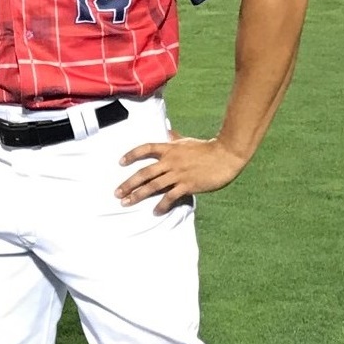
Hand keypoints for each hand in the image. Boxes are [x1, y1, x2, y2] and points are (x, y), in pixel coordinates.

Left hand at [116, 133, 246, 214]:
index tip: (120, 162)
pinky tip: (155, 211)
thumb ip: (175, 138)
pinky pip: (170, 196)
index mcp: (169, 149)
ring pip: (153, 185)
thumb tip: (168, 131)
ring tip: (127, 203)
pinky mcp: (188, 185)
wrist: (226, 155)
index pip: (145, 149)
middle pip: (144, 172)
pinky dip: (162, 205)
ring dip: (138, 195)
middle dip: (128, 183)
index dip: (132, 155)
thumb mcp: (187, 141)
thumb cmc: (207, 148)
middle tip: (117, 193)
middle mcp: (170, 161)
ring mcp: (178, 174)